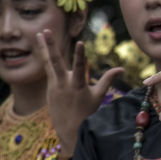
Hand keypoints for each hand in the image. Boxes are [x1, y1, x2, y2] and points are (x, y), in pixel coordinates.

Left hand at [37, 30, 123, 155]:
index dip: (80, 54)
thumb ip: (108, 79)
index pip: (79, 67)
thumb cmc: (87, 111)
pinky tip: (42, 48)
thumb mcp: (99, 95)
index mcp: (78, 85)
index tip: (80, 42)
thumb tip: (121, 68)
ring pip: (48, 63)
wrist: (69, 128)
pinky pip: (48, 69)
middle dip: (51, 46)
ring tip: (39, 33)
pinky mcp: (49, 88)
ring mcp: (55, 85)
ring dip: (43, 48)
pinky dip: (45, 58)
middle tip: (45, 31)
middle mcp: (64, 84)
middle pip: (56, 61)